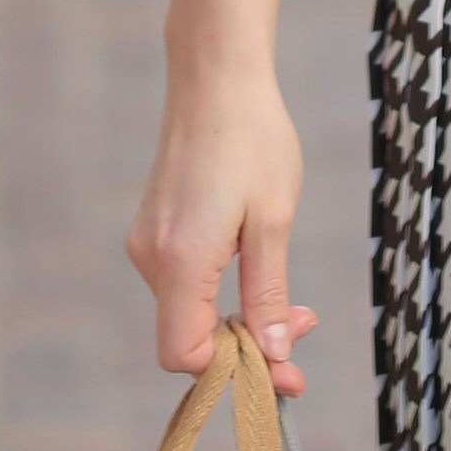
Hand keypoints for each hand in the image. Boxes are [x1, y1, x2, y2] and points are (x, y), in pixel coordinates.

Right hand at [128, 59, 317, 393]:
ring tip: (288, 291)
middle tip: (303, 323)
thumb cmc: (252, 139)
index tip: (287, 365)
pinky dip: (220, 291)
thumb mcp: (274, 221)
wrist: (216, 78)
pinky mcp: (153, 229)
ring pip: (188, 312)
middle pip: (188, 339)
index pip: (186, 355)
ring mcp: (147, 242)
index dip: (236, 372)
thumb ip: (268, 294)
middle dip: (247, 344)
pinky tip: (254, 261)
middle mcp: (151, 258)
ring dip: (237, 315)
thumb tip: (273, 356)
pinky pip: (184, 284)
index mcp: (180, 261)